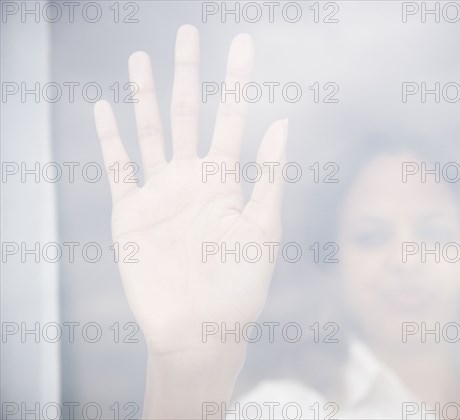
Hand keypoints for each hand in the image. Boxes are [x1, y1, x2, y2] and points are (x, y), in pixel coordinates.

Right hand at [94, 25, 286, 358]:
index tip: (242, 46)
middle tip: (189, 32)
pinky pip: (117, 170)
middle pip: (187, 114)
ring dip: (146, 96)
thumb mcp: (263, 230)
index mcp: (225, 181)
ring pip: (150, 133)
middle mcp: (191, 180)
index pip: (231, 119)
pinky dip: (109, 140)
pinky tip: (105, 111)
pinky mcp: (130, 214)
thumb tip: (281, 124)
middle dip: (188, 74)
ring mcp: (159, 194)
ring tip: (141, 59)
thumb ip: (268, 176)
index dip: (236, 82)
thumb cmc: (239, 287)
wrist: (200, 330)